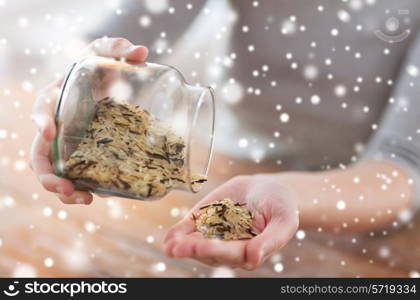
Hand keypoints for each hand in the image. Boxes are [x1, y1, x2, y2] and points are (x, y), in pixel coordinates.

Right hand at [30, 38, 147, 203]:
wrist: (103, 82)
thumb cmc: (100, 67)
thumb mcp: (106, 53)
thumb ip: (120, 49)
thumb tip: (142, 52)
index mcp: (58, 97)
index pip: (42, 106)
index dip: (42, 120)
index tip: (50, 132)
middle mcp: (57, 123)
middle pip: (40, 153)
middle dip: (47, 173)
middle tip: (64, 187)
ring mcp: (68, 143)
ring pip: (54, 171)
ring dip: (63, 190)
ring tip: (84, 200)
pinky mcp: (81, 155)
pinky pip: (74, 175)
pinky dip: (80, 188)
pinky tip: (96, 196)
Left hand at [164, 174, 298, 269]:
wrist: (267, 189)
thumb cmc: (280, 206)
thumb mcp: (283, 221)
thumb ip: (271, 241)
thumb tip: (254, 259)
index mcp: (249, 251)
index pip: (230, 254)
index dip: (216, 251)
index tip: (204, 247)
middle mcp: (229, 248)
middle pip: (209, 252)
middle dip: (194, 250)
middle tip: (179, 249)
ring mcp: (214, 236)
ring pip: (196, 244)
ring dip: (182, 245)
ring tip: (170, 246)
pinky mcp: (204, 222)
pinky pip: (189, 230)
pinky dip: (178, 234)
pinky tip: (169, 238)